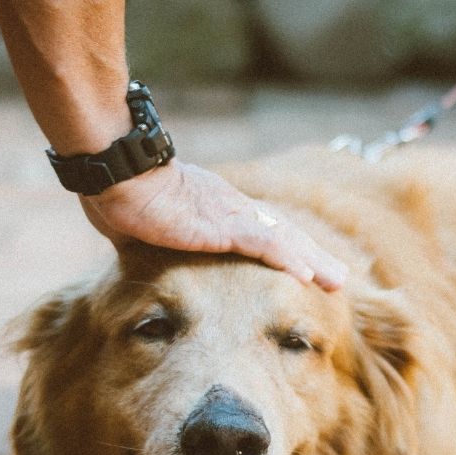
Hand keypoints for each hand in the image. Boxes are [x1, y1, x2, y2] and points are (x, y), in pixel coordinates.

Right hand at [80, 161, 346, 290]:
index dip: (288, 250)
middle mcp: (231, 209)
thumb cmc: (119, 194)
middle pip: (283, 235)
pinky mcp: (220, 225)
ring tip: (336, 282)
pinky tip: (305, 276)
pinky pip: (261, 244)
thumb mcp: (143, 226)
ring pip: (282, 240)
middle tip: (339, 279)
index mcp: (216, 210)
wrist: (116, 172)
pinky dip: (285, 259)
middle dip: (313, 257)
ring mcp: (228, 216)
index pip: (263, 232)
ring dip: (311, 261)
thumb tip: (136, 250)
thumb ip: (151, 239)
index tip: (308, 268)